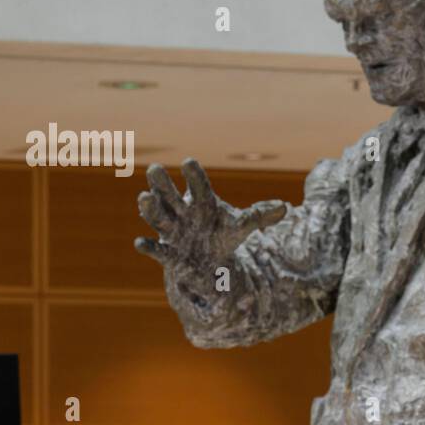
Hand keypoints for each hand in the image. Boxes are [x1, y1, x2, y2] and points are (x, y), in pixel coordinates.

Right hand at [134, 158, 287, 272]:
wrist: (210, 262)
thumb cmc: (223, 235)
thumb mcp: (243, 226)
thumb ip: (259, 216)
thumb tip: (285, 208)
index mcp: (202, 201)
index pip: (198, 185)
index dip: (194, 175)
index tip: (189, 162)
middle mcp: (182, 213)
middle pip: (170, 194)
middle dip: (162, 183)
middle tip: (156, 169)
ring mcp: (172, 231)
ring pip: (158, 217)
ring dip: (150, 208)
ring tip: (144, 197)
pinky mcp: (169, 253)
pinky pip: (157, 249)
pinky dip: (148, 246)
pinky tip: (140, 243)